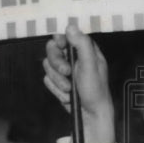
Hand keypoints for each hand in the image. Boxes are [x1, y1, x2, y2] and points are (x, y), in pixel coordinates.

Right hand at [43, 22, 115, 142]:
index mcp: (85, 50)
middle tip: (67, 72)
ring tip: (70, 89)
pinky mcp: (58, 82)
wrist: (91, 115)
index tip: (61, 46)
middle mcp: (74, 58)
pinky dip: (56, 89)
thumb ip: (81, 44)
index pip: (66, 35)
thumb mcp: (90, 65)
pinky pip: (47, 80)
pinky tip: (68, 95)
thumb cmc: (95, 90)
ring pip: (48, 66)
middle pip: (53, 49)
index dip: (60, 40)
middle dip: (57, 63)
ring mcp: (65, 70)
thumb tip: (70, 27)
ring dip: (58, 80)